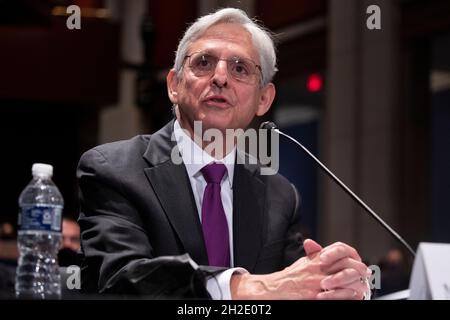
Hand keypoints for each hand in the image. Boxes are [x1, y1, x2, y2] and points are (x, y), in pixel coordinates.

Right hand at [230, 239, 369, 299]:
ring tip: (363, 288)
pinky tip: (353, 297)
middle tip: (365, 276)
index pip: (341, 251)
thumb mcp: (303, 262)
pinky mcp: (316, 295)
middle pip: (348, 264)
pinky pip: (338, 295)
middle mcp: (319, 268)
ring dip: (358, 284)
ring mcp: (318, 282)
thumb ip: (315, 255)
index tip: (360, 264)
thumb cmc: (290, 277)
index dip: (354, 257)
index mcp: (317, 258)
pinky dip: (348, 296)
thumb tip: (323, 250)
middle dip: (360, 271)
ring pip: (347, 280)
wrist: (276, 288)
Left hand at [315, 241, 370, 299]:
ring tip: (322, 285)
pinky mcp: (358, 295)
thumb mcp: (319, 264)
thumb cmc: (325, 276)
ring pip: (353, 276)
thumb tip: (308, 243)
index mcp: (347, 257)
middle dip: (335, 267)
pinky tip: (323, 295)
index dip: (334, 252)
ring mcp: (359, 281)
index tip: (322, 257)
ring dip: (337, 280)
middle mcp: (356, 268)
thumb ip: (314, 253)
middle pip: (350, 262)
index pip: (344, 249)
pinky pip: (351, 293)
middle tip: (322, 271)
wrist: (327, 294)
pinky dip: (336, 294)